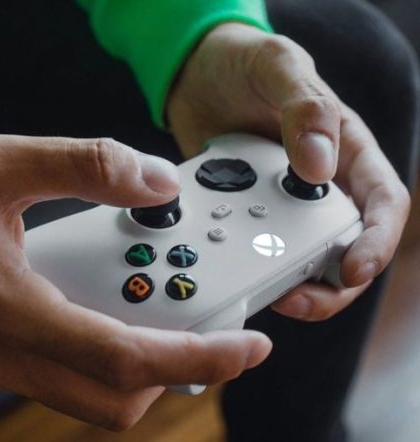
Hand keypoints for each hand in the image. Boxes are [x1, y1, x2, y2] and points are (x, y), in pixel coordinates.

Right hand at [0, 135, 271, 429]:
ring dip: (129, 359)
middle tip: (198, 320)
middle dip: (173, 369)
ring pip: (82, 392)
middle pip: (115, 398)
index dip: (199, 359)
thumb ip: (85, 166)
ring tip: (140, 300)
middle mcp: (4, 358)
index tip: (245, 348)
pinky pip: (50, 375)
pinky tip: (82, 302)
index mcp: (15, 313)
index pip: (128, 361)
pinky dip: (86, 351)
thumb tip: (153, 182)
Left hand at [166, 23, 409, 320]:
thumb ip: (305, 109)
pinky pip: (253, 246)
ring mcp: (281, 202)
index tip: (354, 269)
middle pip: (344, 247)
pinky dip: (246, 262)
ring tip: (265, 293)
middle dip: (331, 283)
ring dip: (289, 281)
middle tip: (298, 298)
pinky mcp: (245, 211)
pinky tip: (230, 269)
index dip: (376, 242)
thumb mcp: (279, 66)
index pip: (381, 203)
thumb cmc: (245, 63)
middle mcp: (320, 183)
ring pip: (300, 257)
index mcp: (347, 150)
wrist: (194, 74)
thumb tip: (319, 167)